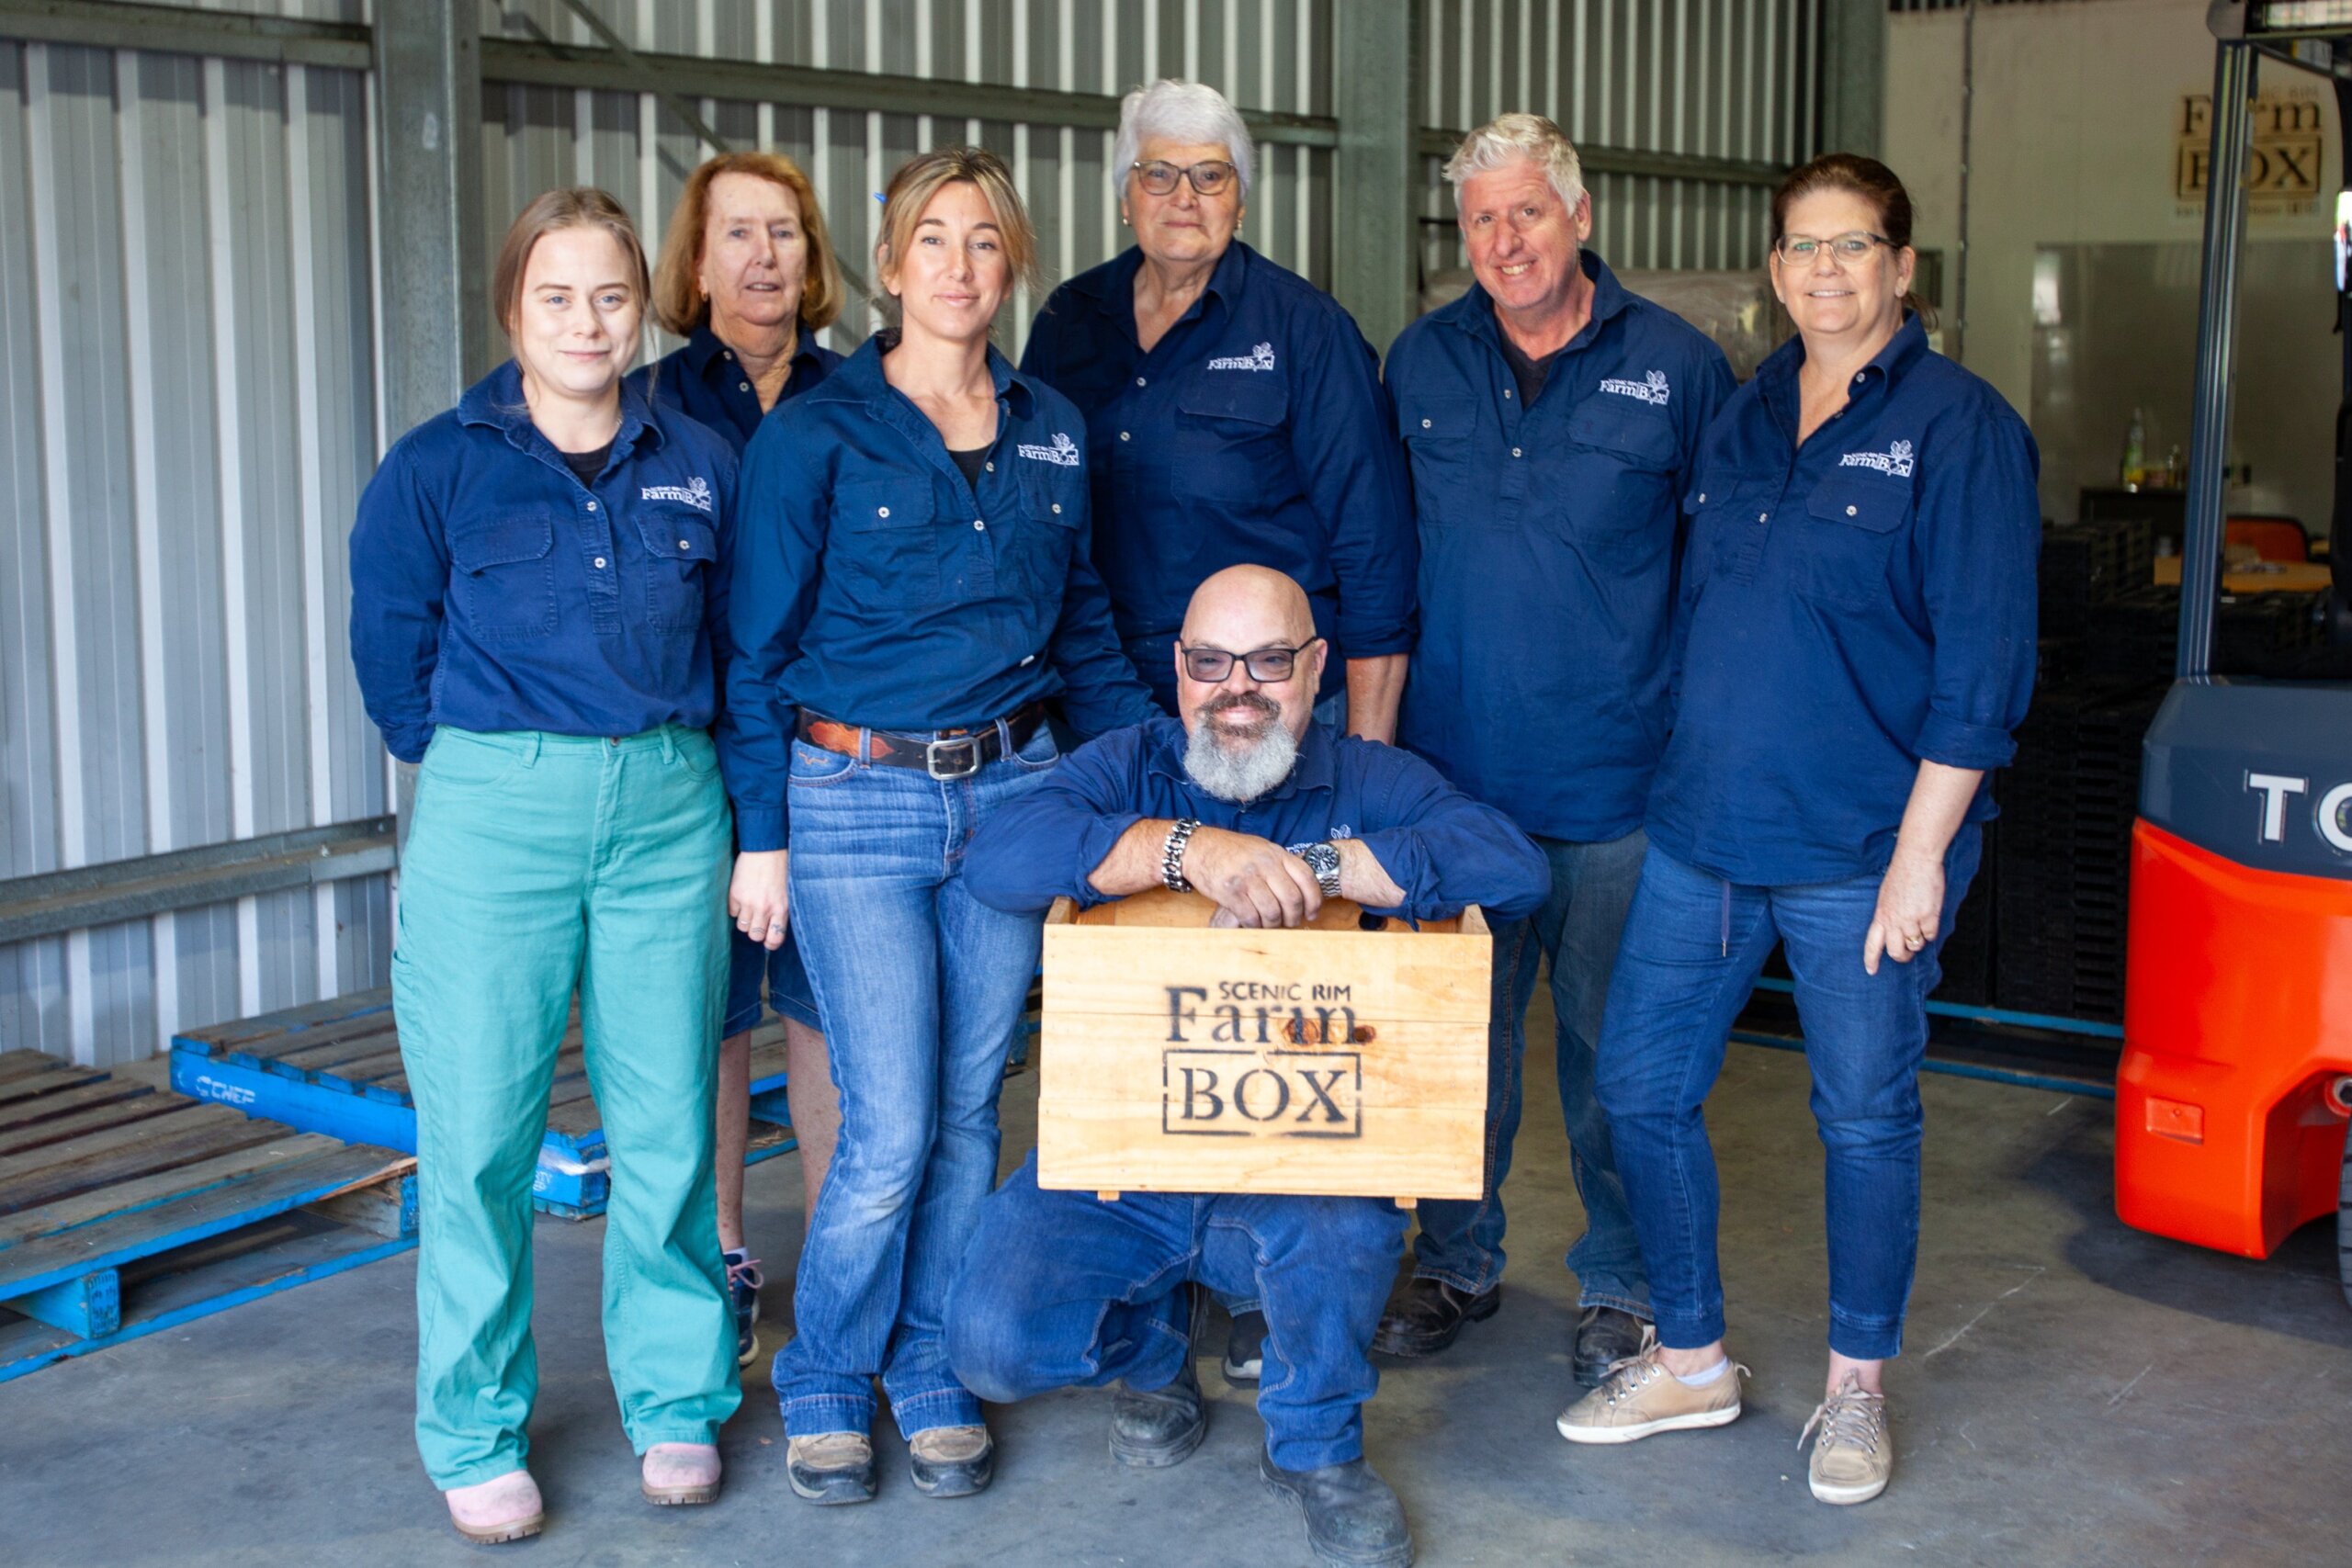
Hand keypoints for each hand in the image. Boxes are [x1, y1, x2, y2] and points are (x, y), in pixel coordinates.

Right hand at [730, 849, 790, 950]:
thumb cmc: (781, 868)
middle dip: (756, 931)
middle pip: (755, 936)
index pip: (774, 939)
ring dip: (746, 920)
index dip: (770, 942)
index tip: (768, 939)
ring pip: (742, 926)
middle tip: (758, 920)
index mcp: (782, 909)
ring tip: (750, 907)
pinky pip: (732, 912)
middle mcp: (764, 908)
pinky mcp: (734, 894)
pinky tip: (743, 897)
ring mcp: (748, 902)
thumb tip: (774, 929)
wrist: (765, 848)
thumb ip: (782, 911)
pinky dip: (736, 908)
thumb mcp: (788, 892)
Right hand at [1181, 826, 1323, 927]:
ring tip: (1269, 923)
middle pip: (1292, 899)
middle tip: (1290, 923)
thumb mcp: (1262, 849)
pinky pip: (1251, 917)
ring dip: (1273, 924)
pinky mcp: (1230, 892)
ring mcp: (1247, 878)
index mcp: (1276, 854)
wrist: (1198, 848)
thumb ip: (1281, 865)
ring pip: (1272, 912)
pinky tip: (1252, 922)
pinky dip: (1255, 925)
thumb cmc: (1232, 851)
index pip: (1306, 878)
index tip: (1312, 913)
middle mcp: (1264, 865)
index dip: (1314, 900)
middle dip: (1294, 917)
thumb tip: (1303, 889)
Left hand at [1863, 848, 1944, 975]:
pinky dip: (1932, 931)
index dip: (1871, 959)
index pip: (1872, 943)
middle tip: (1908, 953)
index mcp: (1881, 915)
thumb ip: (1888, 914)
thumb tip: (1894, 929)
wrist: (1916, 860)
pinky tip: (1930, 918)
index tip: (1871, 971)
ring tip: (1921, 925)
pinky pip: (1931, 935)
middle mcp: (1894, 920)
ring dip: (1919, 941)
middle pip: (1896, 952)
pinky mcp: (1928, 917)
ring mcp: (1911, 920)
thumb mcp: (1886, 896)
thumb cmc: (1901, 875)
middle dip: (1903, 956)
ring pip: (1916, 945)